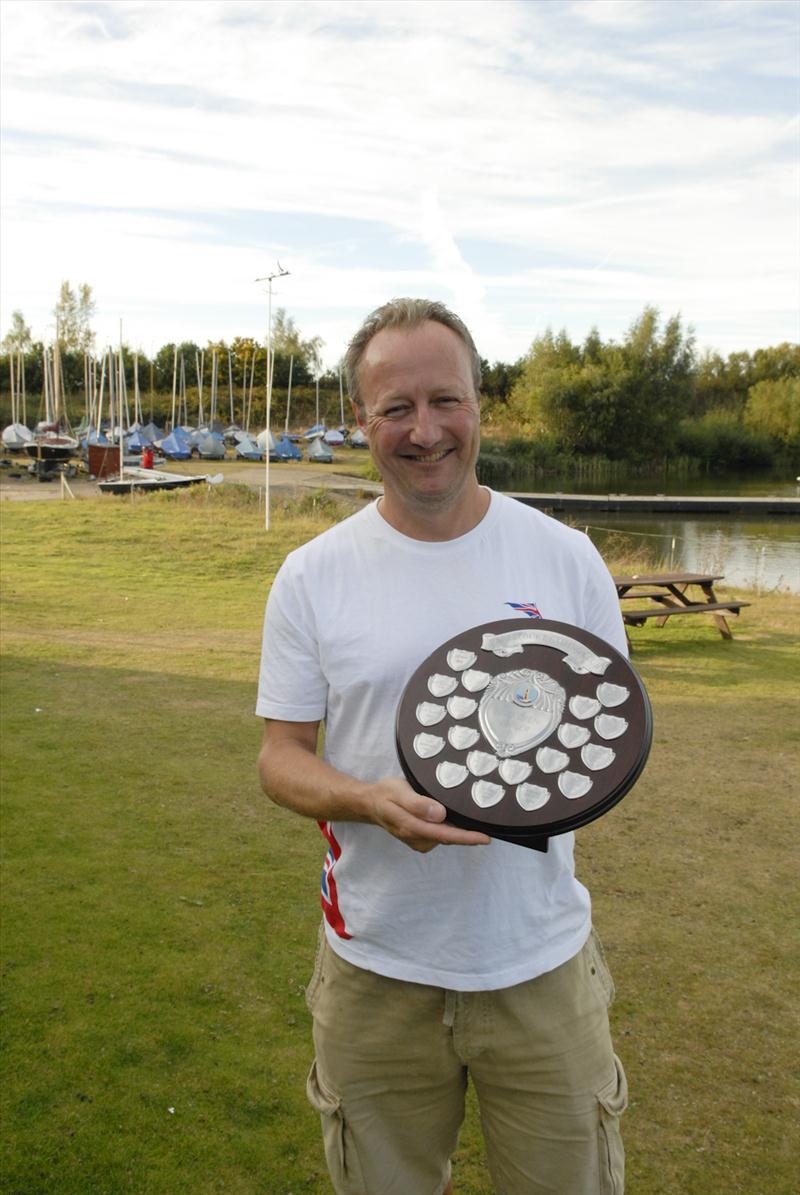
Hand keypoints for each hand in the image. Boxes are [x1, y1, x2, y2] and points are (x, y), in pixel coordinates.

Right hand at [365, 777, 490, 852]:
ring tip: (471, 817)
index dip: (466, 837)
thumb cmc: (385, 794)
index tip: (485, 838)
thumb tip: (440, 815)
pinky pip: (439, 836)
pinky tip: (453, 818)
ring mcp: (417, 840)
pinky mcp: (419, 839)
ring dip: (458, 830)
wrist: (369, 803)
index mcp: (411, 827)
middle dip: (468, 834)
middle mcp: (415, 837)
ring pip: (445, 837)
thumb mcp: (399, 792)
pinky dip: (449, 829)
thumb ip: (418, 804)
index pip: (444, 835)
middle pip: (448, 838)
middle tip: (487, 823)